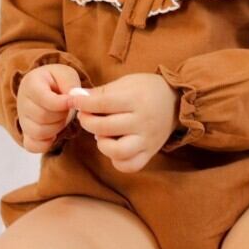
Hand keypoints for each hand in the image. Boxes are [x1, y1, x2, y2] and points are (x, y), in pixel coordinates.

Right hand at [15, 63, 80, 153]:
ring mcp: (22, 120)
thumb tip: (74, 100)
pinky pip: (32, 146)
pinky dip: (46, 144)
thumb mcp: (66, 75)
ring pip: (39, 132)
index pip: (44, 99)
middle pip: (42, 117)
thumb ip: (70, 85)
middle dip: (61, 115)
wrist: (47, 88)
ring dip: (57, 128)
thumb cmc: (58, 82)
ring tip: (61, 118)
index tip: (72, 102)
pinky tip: (54, 133)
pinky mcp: (25, 134)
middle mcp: (22, 102)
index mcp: (31, 83)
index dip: (62, 103)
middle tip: (67, 108)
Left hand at [66, 73, 181, 172]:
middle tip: (86, 116)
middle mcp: (143, 121)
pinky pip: (129, 165)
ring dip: (102, 143)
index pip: (102, 103)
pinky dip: (117, 159)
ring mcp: (147, 139)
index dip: (82, 103)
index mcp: (136, 99)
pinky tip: (114, 146)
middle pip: (104, 127)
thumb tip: (74, 97)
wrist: (175, 101)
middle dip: (87, 121)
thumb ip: (100, 92)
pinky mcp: (150, 152)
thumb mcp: (125, 83)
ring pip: (117, 151)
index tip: (72, 100)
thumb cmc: (146, 89)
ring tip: (102, 134)